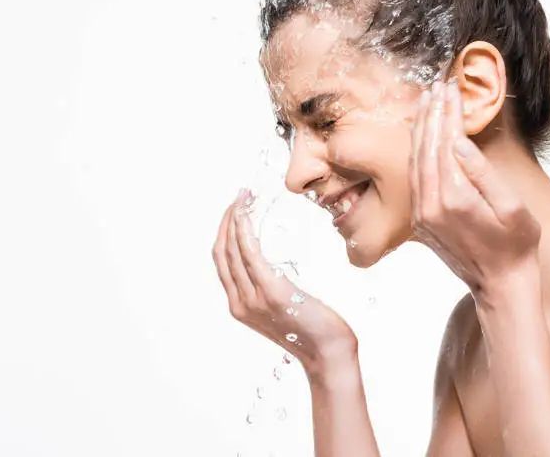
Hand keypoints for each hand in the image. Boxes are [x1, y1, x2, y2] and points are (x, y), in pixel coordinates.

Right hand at [212, 189, 357, 376]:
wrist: (328, 354)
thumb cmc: (312, 330)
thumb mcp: (282, 310)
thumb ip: (270, 290)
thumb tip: (274, 268)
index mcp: (239, 306)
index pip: (221, 261)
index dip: (223, 232)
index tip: (233, 210)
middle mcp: (240, 302)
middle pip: (221, 251)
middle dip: (226, 220)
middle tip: (239, 196)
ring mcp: (253, 298)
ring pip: (232, 249)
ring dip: (235, 218)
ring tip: (244, 197)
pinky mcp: (272, 292)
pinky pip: (250, 254)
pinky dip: (245, 230)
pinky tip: (248, 214)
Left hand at [409, 78, 541, 296]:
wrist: (500, 285)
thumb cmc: (516, 246)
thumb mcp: (512, 207)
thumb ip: (483, 173)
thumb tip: (459, 141)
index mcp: (455, 198)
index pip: (446, 143)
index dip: (449, 113)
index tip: (452, 88)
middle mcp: (431, 205)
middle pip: (426, 148)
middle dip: (432, 114)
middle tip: (438, 85)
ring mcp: (422, 213)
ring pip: (415, 161)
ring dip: (420, 128)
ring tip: (426, 101)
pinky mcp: (421, 219)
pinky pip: (415, 177)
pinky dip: (417, 151)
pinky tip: (422, 135)